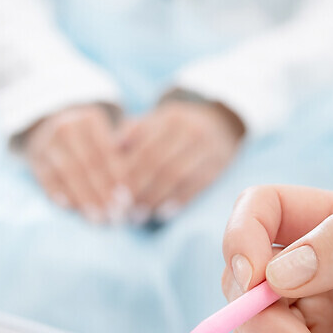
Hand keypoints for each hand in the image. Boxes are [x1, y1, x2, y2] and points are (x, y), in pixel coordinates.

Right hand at [23, 104, 129, 222]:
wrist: (51, 133)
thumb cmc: (92, 143)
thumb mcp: (108, 138)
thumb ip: (123, 154)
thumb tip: (131, 184)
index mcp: (88, 119)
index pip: (105, 151)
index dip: (116, 176)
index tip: (128, 198)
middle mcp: (65, 127)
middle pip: (87, 163)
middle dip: (102, 191)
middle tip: (116, 213)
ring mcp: (47, 142)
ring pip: (68, 172)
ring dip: (84, 197)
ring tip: (98, 217)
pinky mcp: (35, 159)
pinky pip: (47, 179)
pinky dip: (59, 194)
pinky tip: (72, 209)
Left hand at [120, 97, 243, 221]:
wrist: (219, 127)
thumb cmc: (176, 129)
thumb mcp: (157, 121)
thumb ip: (133, 131)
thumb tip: (113, 144)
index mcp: (172, 118)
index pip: (145, 149)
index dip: (128, 172)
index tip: (114, 190)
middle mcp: (192, 130)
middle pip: (160, 163)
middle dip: (139, 187)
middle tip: (123, 207)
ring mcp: (208, 149)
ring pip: (177, 176)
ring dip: (155, 197)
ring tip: (139, 214)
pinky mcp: (218, 167)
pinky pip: (196, 187)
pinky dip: (177, 201)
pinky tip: (162, 212)